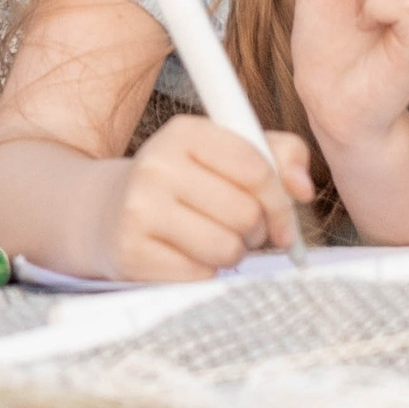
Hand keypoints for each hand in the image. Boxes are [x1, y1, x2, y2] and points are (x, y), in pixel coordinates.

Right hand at [95, 116, 314, 281]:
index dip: (280, 201)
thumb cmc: (182, 184)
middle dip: (253, 231)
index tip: (281, 218)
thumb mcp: (224, 155)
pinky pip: (201, 276)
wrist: (104, 212)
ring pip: (227, 249)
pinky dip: (203, 272)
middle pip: (246, 213)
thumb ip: (277, 156)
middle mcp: (157, 164)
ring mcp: (140, 209)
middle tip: (237, 229)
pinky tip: (185, 255)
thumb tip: (304, 187)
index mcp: (185, 132)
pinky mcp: (131, 253)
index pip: (257, 168)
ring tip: (211, 240)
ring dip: (231, 253)